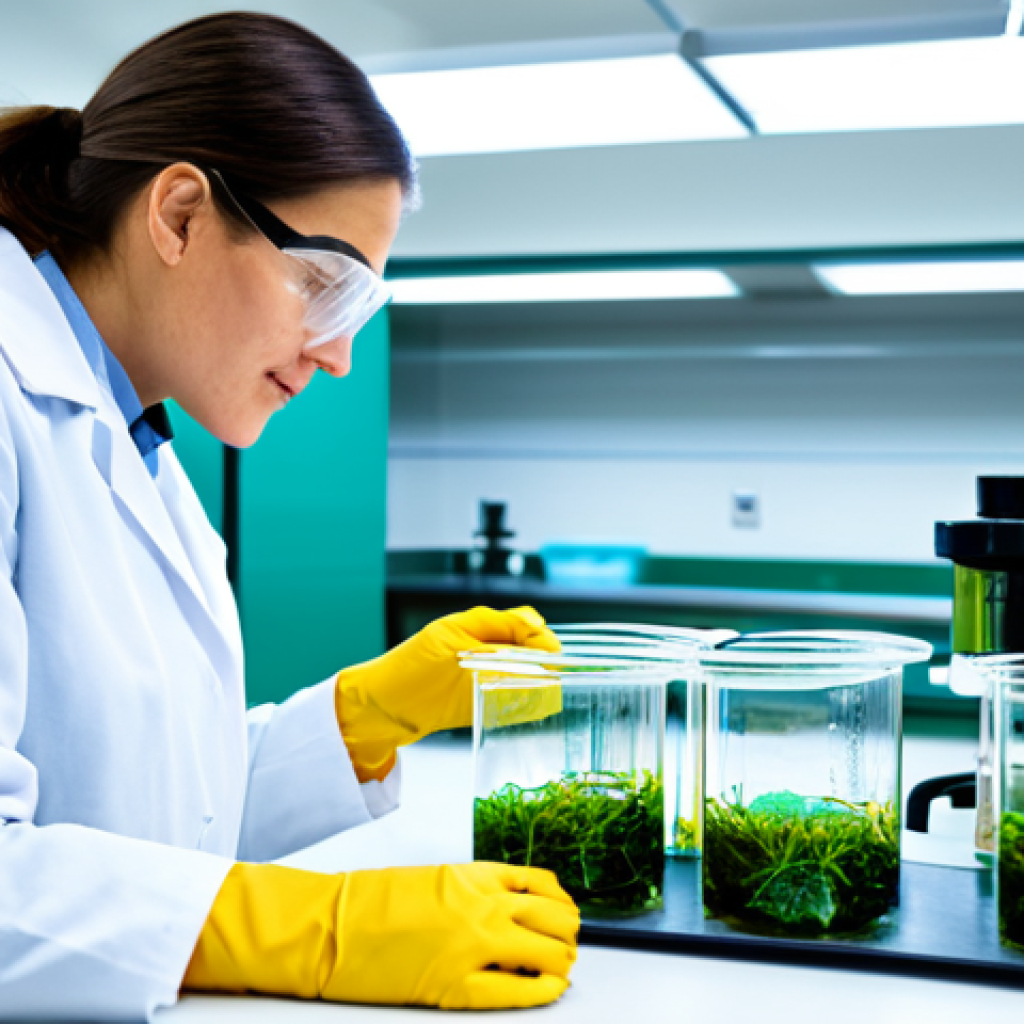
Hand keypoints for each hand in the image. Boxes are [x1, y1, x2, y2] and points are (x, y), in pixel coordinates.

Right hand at [184, 861, 579, 1009]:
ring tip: (561, 966)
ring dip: (562, 960)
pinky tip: (550, 989)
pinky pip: (518, 991)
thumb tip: (508, 911)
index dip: (560, 901)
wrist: (330, 926)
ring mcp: (474, 946)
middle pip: (555, 918)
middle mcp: (483, 906)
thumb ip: (474, 890)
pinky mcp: (457, 987)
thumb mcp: (433, 880)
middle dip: (568, 934)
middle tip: (567, 944)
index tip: (564, 911)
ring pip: (548, 952)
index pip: (541, 883)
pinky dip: (543, 990)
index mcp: (474, 875)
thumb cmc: (371, 902)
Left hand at [336, 606, 559, 780]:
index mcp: (475, 625)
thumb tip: (538, 626)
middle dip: (544, 660)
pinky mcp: (479, 702)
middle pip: (529, 648)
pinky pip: (512, 699)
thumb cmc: (408, 671)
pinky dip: (524, 702)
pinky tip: (532, 707)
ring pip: (525, 674)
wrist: (379, 712)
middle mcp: (483, 648)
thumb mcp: (453, 641)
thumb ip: (497, 632)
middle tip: (552, 674)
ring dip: (537, 682)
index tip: (552, 653)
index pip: (524, 623)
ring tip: (545, 691)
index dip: (541, 637)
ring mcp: (482, 675)